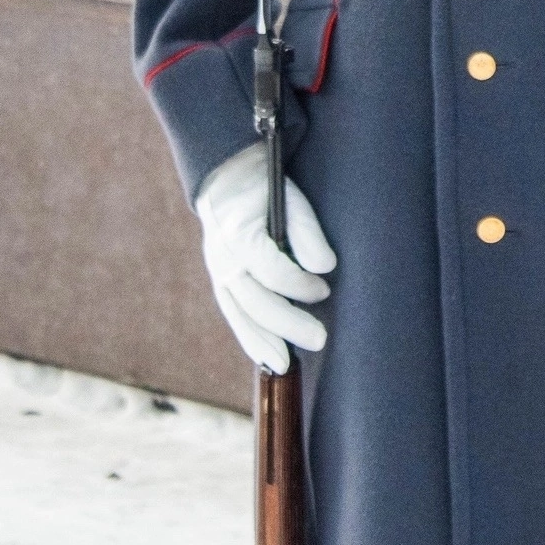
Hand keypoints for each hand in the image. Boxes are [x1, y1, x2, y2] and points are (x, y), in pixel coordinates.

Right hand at [195, 142, 335, 374]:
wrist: (226, 178)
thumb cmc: (266, 187)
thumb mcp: (290, 197)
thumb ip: (307, 232)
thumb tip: (327, 268)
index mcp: (238, 232)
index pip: (271, 269)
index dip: (299, 283)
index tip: (325, 288)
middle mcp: (221, 256)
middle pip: (254, 299)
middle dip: (287, 323)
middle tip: (320, 339)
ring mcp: (217, 271)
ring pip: (239, 314)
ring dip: (263, 342)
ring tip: (285, 366)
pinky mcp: (220, 280)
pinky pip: (234, 314)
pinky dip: (250, 337)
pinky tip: (267, 356)